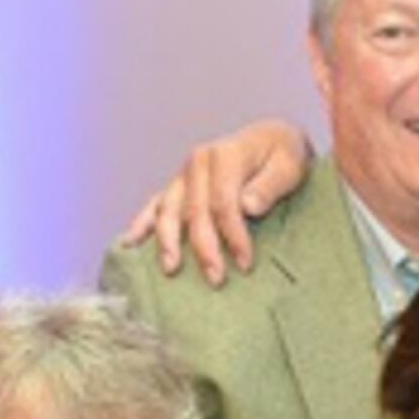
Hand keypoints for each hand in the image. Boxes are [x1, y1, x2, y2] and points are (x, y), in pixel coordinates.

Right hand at [114, 119, 313, 282]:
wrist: (270, 139)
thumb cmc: (283, 155)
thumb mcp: (289, 166)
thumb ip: (269, 186)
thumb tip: (248, 206)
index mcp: (224, 155)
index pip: (223, 202)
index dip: (233, 235)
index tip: (246, 263)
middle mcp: (198, 162)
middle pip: (194, 211)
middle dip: (204, 248)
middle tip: (216, 278)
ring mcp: (184, 174)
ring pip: (169, 209)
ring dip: (168, 241)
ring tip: (171, 269)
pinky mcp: (179, 185)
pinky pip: (156, 204)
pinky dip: (142, 223)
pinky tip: (130, 242)